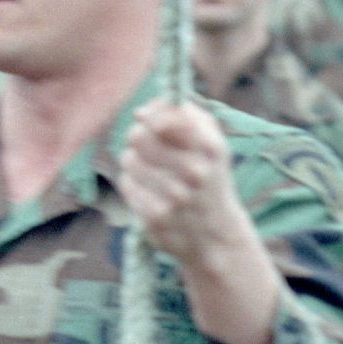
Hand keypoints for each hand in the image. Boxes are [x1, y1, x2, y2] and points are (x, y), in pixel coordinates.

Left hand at [120, 99, 280, 343]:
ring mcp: (175, 197)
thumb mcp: (212, 144)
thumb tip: (148, 107)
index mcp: (210, 148)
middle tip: (140, 141)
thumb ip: (187, 116)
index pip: (164, 118)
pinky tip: (145, 187)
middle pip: (140, 136)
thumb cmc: (209, 178)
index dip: (149, 114)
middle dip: (136, 135)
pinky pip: (126, 183)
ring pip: (129, 159)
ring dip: (132, 159)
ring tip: (146, 166)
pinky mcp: (156, 217)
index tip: (145, 117)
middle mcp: (195, 172)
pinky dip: (131, 182)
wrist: (216, 235)